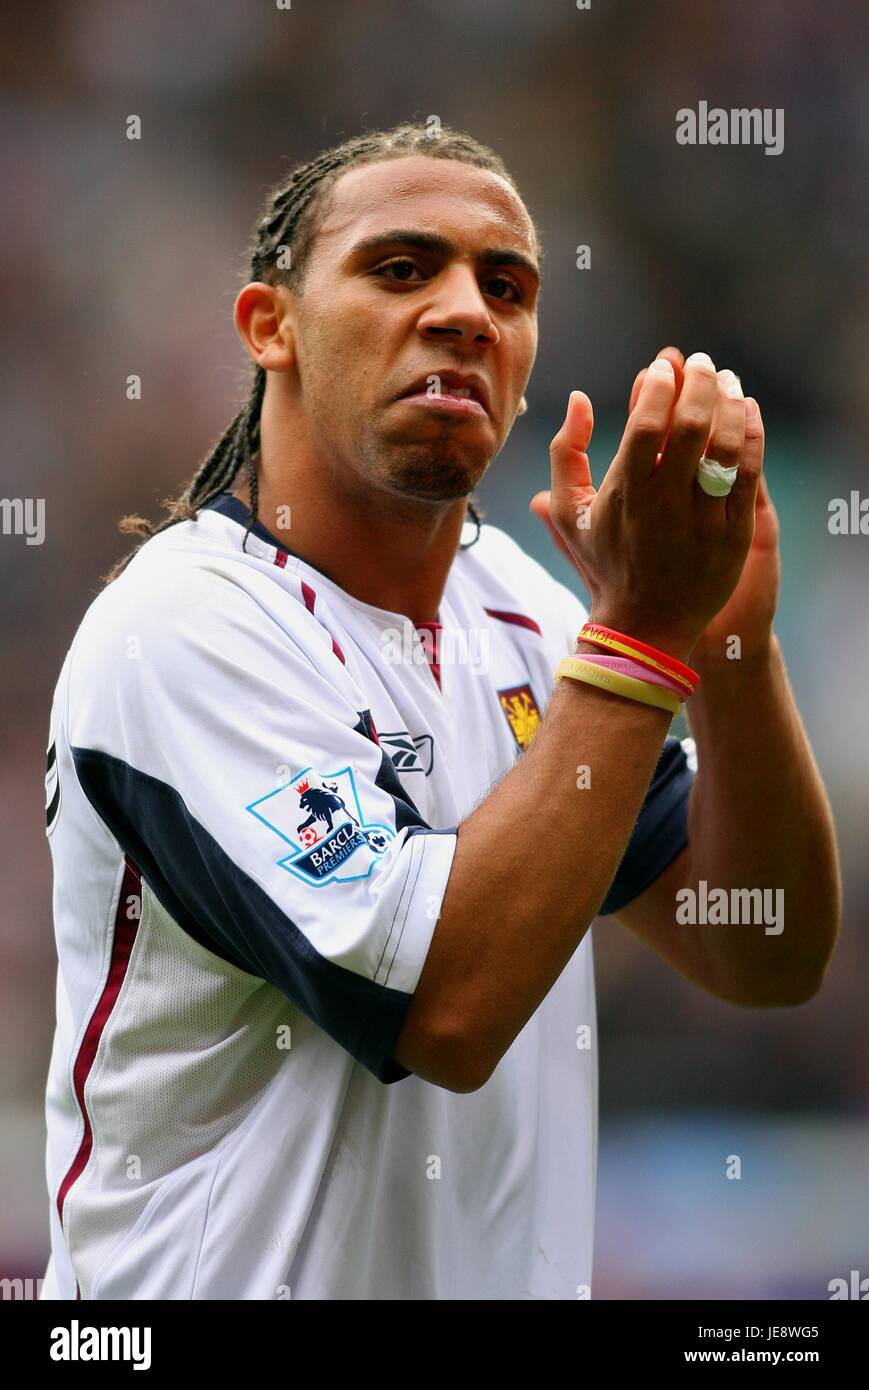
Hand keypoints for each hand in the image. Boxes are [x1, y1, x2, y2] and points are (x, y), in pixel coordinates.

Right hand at [529, 347, 762, 663]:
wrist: (645, 623)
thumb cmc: (605, 561)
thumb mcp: (570, 512)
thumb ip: (566, 452)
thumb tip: (578, 398)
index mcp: (624, 495)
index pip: (646, 425)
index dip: (657, 387)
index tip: (661, 366)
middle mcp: (665, 505)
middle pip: (691, 426)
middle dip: (699, 382)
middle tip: (699, 361)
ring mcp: (704, 519)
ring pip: (725, 445)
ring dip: (730, 402)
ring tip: (726, 379)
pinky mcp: (734, 532)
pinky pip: (748, 472)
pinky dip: (750, 434)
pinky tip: (747, 411)